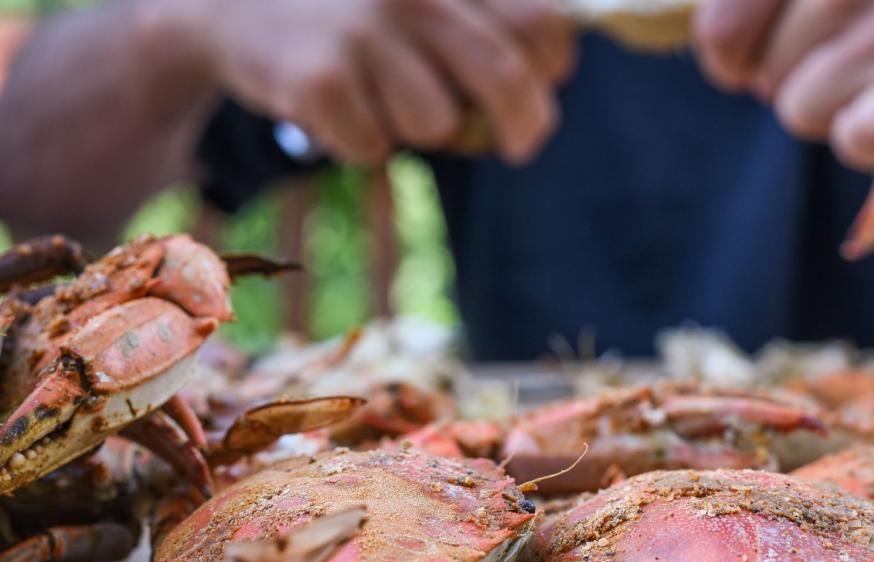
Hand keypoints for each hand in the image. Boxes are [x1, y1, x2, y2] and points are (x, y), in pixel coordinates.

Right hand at [182, 0, 575, 163]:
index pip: (542, 25)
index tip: (541, 87)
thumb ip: (484, 26)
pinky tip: (334, 105)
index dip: (551, 70)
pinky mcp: (321, 78)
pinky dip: (359, 141)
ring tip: (379, 95)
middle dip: (523, 126)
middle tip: (517, 147)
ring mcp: (364, 32)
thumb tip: (547, 86)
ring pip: (437, 124)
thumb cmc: (356, 17)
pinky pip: (374, 146)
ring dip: (417, 127)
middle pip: (506, 80)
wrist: (234, 6)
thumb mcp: (423, 1)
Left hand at [695, 0, 873, 168]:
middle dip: (799, 76)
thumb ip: (762, 0)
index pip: (720, 31)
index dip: (731, 55)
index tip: (749, 56)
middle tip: (860, 49)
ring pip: (801, 111)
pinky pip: (857, 137)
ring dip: (838, 107)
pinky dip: (871, 139)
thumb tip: (719, 51)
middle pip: (764, 77)